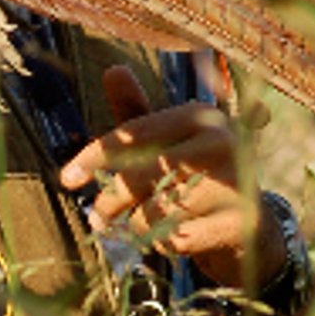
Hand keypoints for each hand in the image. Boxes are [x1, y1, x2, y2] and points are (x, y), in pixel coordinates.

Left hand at [60, 64, 285, 290]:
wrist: (248, 225)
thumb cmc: (194, 175)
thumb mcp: (165, 141)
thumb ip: (135, 112)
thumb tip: (112, 70)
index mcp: (199, 115)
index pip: (135, 134)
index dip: (94, 156)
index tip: (66, 179)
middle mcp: (221, 142)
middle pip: (142, 176)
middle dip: (110, 200)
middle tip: (96, 218)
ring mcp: (236, 182)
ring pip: (156, 212)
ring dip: (141, 225)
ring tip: (152, 222)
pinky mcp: (242, 222)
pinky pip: (178, 240)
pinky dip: (167, 245)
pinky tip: (178, 237)